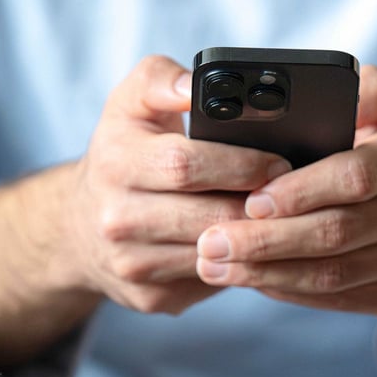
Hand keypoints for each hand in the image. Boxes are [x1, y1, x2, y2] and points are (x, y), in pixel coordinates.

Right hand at [61, 55, 292, 314]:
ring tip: (285, 217)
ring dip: (258, 239)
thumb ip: (162, 79)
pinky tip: (261, 246)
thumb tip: (194, 85)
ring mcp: (132, 264)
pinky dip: (243, 264)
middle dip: (260, 204)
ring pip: (216, 255)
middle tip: (297, 192)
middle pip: (209, 216)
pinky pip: (213, 282)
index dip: (240, 164)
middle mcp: (116, 219)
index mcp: (115, 162)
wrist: (79, 226)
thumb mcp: (130, 103)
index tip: (279, 162)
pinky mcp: (151, 297)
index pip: (185, 165)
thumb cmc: (122, 151)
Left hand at [194, 65, 376, 315]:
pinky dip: (288, 289)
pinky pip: (337, 297)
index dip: (301, 190)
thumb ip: (367, 89)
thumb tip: (348, 90)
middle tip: (211, 241)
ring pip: (332, 273)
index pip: (354, 176)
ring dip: (266, 271)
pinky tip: (250, 279)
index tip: (252, 199)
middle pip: (336, 232)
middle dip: (267, 240)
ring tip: (214, 264)